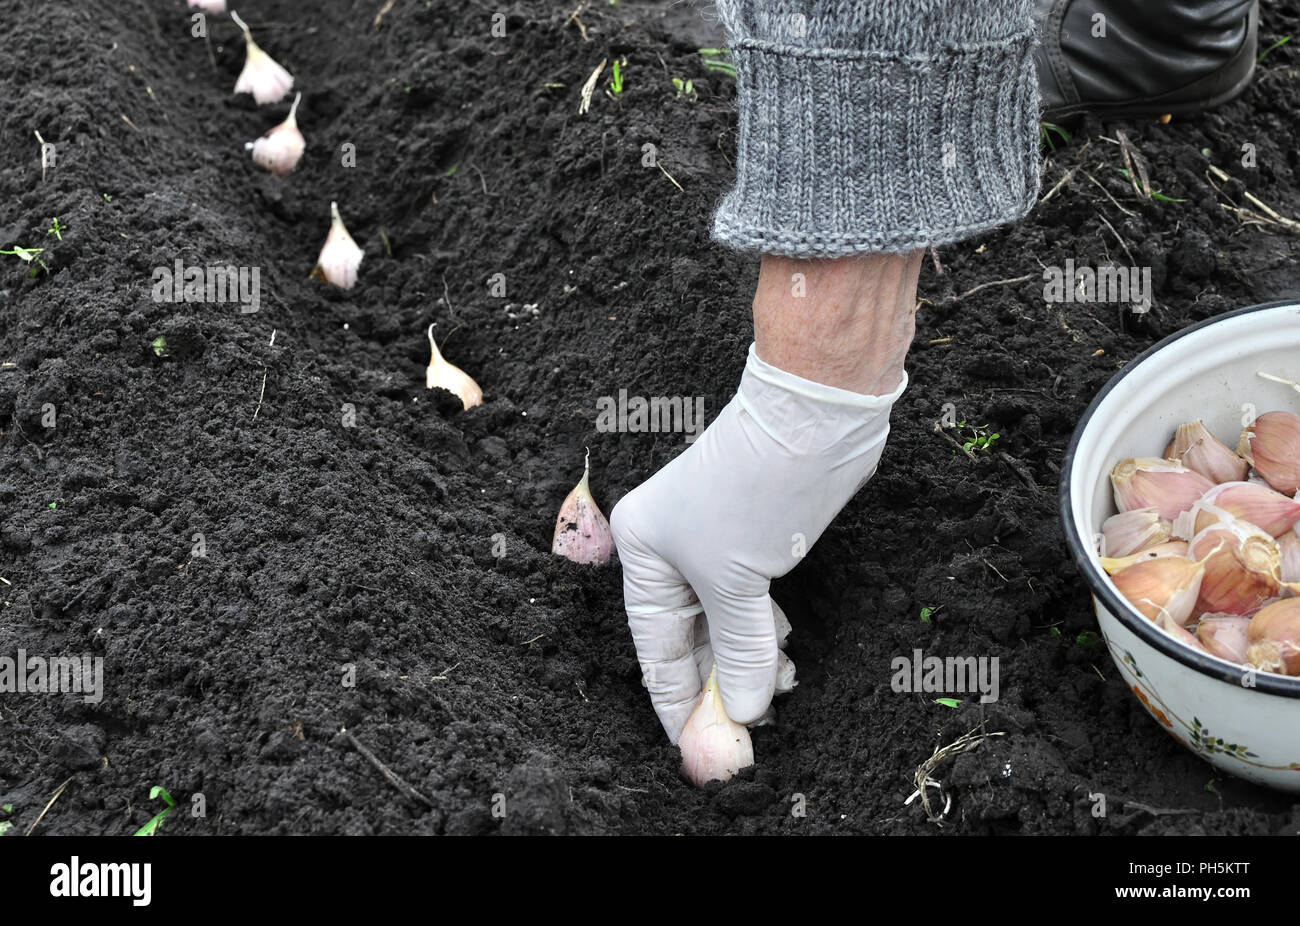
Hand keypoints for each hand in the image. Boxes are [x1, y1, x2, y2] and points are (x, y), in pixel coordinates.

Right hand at [610, 343, 907, 741]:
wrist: (815, 417)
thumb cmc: (757, 488)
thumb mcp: (738, 581)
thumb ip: (741, 651)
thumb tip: (744, 710)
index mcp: (644, 551)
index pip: (655, 647)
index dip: (676, 701)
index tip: (697, 748)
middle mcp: (670, 549)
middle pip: (690, 639)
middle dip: (717, 687)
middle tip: (744, 736)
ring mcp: (714, 545)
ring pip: (725, 625)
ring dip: (748, 665)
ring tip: (774, 696)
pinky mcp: (754, 543)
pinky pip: (752, 607)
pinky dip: (765, 638)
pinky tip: (780, 661)